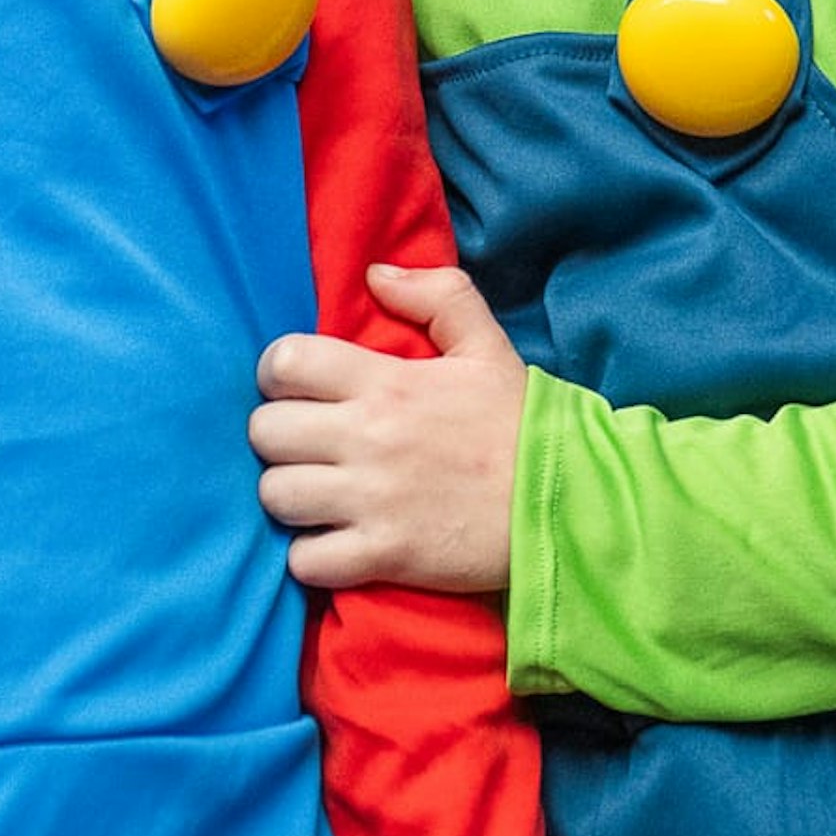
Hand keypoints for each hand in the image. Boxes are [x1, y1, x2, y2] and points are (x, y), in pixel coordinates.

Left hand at [249, 264, 527, 592]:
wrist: (570, 505)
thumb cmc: (523, 426)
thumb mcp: (487, 346)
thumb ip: (437, 296)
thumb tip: (375, 274)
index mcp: (388, 383)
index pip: (285, 362)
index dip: (277, 373)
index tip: (294, 388)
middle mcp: (369, 438)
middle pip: (266, 432)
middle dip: (276, 437)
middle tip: (305, 446)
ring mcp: (372, 500)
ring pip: (275, 495)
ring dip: (288, 496)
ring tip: (315, 494)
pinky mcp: (383, 555)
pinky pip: (306, 560)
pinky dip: (310, 556)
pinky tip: (332, 543)